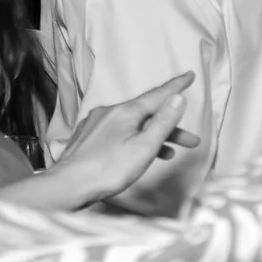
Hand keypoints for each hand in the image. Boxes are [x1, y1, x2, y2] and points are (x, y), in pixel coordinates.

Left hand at [47, 73, 201, 204]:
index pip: (157, 95)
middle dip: (170, 125)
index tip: (190, 75)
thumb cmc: (109, 169)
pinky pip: (119, 132)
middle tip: (192, 140)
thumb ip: (164, 122)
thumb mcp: (144, 147)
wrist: (69, 185)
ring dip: (154, 136)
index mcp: (125, 111)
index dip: (176, 86)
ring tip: (170, 152)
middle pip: (147, 114)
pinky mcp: (89, 137)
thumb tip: (178, 97)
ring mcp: (97, 124)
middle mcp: (109, 112)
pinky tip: (139, 152)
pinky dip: (135, 139)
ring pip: (133, 125)